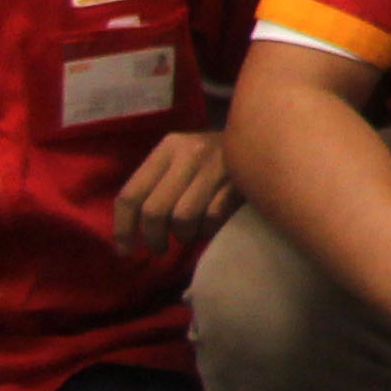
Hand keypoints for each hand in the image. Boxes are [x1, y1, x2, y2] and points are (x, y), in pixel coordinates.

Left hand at [110, 129, 238, 252]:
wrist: (267, 139)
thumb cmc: (214, 158)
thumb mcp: (182, 161)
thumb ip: (156, 186)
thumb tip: (129, 234)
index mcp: (169, 147)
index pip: (131, 194)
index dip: (123, 228)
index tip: (125, 251)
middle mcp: (190, 152)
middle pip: (155, 211)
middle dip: (154, 238)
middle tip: (158, 248)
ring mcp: (217, 166)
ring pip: (183, 218)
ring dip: (184, 235)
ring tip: (189, 234)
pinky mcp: (241, 181)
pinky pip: (212, 219)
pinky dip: (208, 230)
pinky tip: (210, 226)